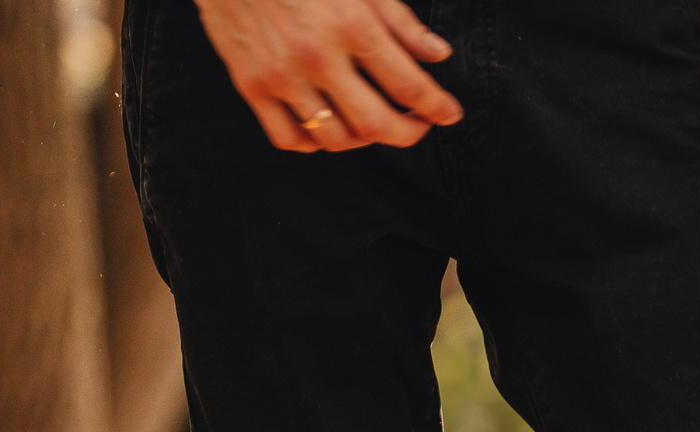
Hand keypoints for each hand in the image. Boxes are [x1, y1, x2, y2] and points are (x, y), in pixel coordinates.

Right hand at [194, 0, 462, 152]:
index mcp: (350, 25)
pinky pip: (288, 137)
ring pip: (335, 139)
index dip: (437, 107)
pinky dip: (313, 142)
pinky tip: (326, 126)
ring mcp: (281, 75)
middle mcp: (316, 56)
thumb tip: (438, 55)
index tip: (448, 113)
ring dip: (363, 138)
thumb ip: (400, 22)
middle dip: (408, 133)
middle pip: (377, 125)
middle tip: (416, 125)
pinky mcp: (250, 84)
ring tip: (371, 120)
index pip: (409, 86)